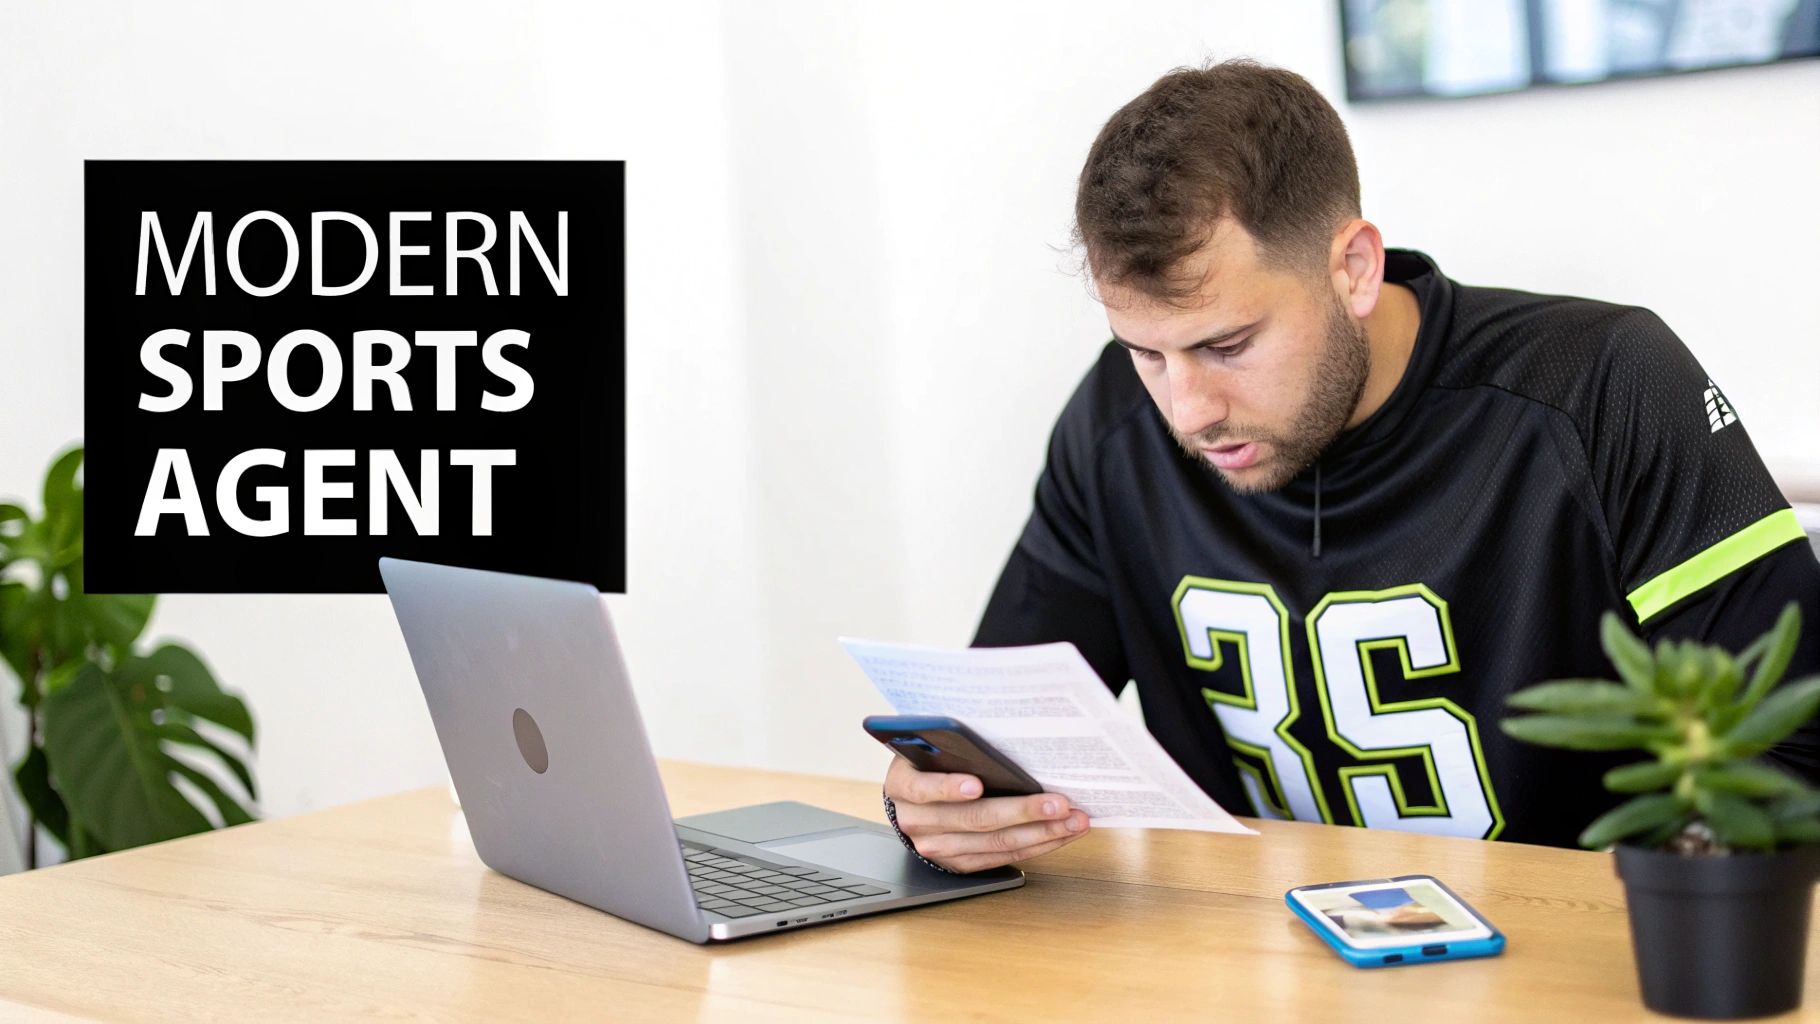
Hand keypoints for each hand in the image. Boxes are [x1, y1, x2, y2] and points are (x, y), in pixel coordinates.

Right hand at [883, 755, 1089, 872]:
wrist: (912, 801)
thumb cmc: (930, 763)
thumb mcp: (928, 746)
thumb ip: (947, 742)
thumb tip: (995, 731)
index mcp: (903, 786)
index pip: (923, 788)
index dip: (948, 787)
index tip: (977, 783)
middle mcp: (917, 822)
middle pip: (973, 820)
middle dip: (1021, 811)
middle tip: (1058, 803)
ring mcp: (938, 848)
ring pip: (995, 842)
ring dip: (1041, 832)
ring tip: (1074, 819)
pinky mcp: (960, 864)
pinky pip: (1004, 857)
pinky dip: (1037, 844)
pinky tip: (1061, 832)